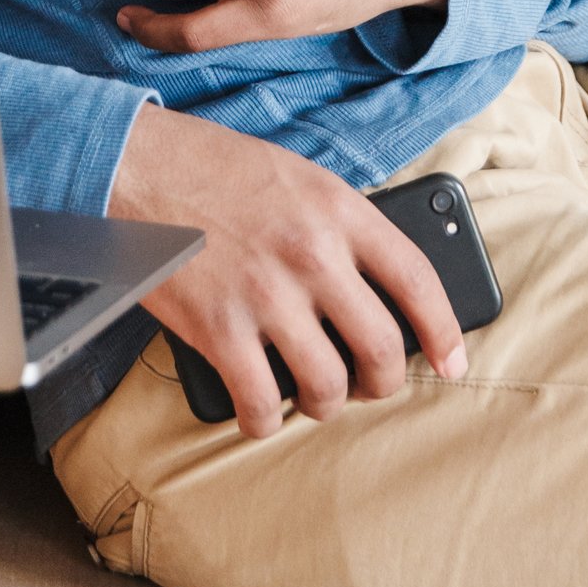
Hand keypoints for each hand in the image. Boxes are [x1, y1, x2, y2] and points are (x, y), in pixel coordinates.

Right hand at [110, 104, 465, 437]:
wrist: (135, 165)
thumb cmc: (213, 166)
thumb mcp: (296, 175)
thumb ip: (337, 227)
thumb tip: (371, 290)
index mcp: (339, 209)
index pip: (418, 280)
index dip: (444, 331)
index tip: (452, 362)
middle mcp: (312, 254)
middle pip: (382, 348)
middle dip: (384, 382)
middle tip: (370, 384)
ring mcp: (266, 295)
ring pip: (329, 386)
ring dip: (327, 403)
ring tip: (314, 395)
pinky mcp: (219, 328)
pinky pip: (261, 404)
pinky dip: (266, 421)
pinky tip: (261, 411)